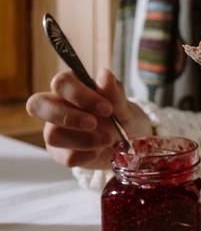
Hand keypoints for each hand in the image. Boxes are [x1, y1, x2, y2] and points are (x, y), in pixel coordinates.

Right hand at [26, 69, 152, 169]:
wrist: (132, 145)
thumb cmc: (123, 118)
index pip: (61, 83)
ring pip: (51, 135)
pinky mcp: (60, 153)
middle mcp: (57, 107)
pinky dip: (86, 156)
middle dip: (67, 116)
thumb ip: (114, 94)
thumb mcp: (124, 106)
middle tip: (94, 124)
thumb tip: (105, 74)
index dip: (80, 95)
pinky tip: (100, 152)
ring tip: (108, 140)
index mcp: (72, 88)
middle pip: (37, 105)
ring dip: (84, 140)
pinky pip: (65, 156)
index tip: (107, 109)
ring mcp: (56, 130)